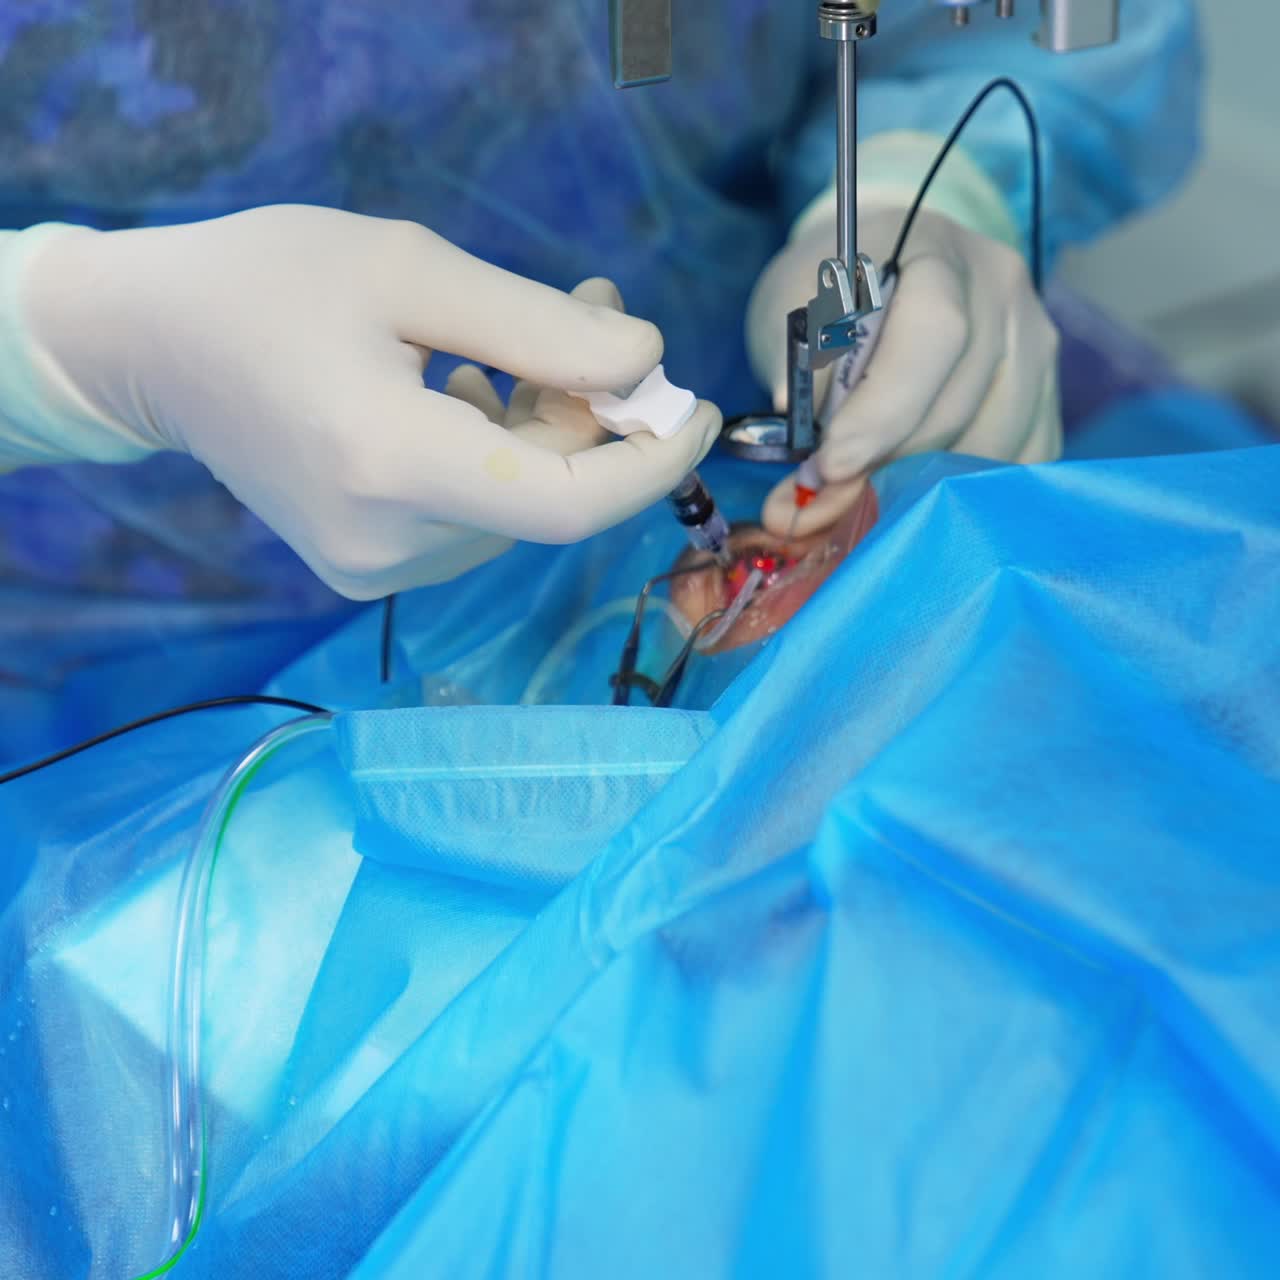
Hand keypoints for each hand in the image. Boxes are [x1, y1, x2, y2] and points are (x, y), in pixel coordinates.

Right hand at [14, 207, 719, 597]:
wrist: (154, 348)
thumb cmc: (270, 285)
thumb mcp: (411, 271)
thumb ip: (541, 327)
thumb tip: (650, 366)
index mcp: (388, 463)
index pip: (565, 504)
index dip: (649, 464)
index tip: (697, 408)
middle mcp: (385, 542)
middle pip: (545, 496)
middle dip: (593, 409)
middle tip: (600, 312)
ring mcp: (373, 568)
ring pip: (515, 506)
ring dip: (546, 425)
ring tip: (520, 340)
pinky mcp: (367, 568)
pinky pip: (475, 517)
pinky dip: (499, 456)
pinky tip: (465, 391)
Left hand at [746, 204, 1060, 537]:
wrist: (884, 271)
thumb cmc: (831, 292)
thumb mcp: (791, 311)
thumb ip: (795, 378)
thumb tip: (805, 471)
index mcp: (935, 253)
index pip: (930, 335)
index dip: (881, 411)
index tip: (830, 465)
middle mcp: (1002, 291)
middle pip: (955, 403)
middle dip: (884, 463)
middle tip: (825, 497)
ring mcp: (1035, 343)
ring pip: (987, 445)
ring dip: (919, 486)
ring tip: (861, 493)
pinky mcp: (1047, 394)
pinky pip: (1016, 463)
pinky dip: (961, 492)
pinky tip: (912, 493)